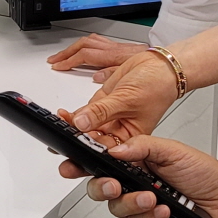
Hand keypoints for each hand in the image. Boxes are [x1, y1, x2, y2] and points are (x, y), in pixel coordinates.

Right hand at [47, 33, 147, 81]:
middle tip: (54, 60)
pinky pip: (98, 42)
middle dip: (66, 53)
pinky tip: (84, 51)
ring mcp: (115, 47)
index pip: (85, 55)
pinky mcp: (119, 48)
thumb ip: (113, 75)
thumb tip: (96, 77)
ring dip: (74, 47)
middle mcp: (112, 49)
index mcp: (113, 56)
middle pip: (83, 45)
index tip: (57, 67)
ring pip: (89, 41)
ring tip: (63, 55)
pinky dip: (86, 45)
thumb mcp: (132, 78)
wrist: (167, 62)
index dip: (69, 60)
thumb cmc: (152, 72)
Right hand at [57, 135, 217, 217]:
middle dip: (101, 186)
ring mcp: (139, 205)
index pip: (101, 158)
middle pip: (100, 186)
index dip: (81, 158)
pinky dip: (149, 216)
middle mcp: (133, 182)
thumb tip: (116, 149)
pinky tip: (164, 210)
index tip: (69, 158)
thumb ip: (142, 146)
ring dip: (132, 203)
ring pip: (116, 208)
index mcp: (134, 160)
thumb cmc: (203, 173)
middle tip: (113, 185)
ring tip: (151, 197)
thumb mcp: (173, 150)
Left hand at [61, 49, 178, 144]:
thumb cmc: (156, 86)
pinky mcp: (102, 106)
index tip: (73, 148)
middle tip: (60, 142)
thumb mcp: (128, 100)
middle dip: (77, 142)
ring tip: (59, 125)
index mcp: (131, 140)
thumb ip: (102, 111)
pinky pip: (85, 113)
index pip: (107, 151)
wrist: (158, 66)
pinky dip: (74, 115)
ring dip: (72, 127)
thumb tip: (81, 122)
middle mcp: (119, 132)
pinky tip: (63, 116)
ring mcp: (109, 119)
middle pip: (94, 143)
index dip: (90, 152)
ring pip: (86, 128)